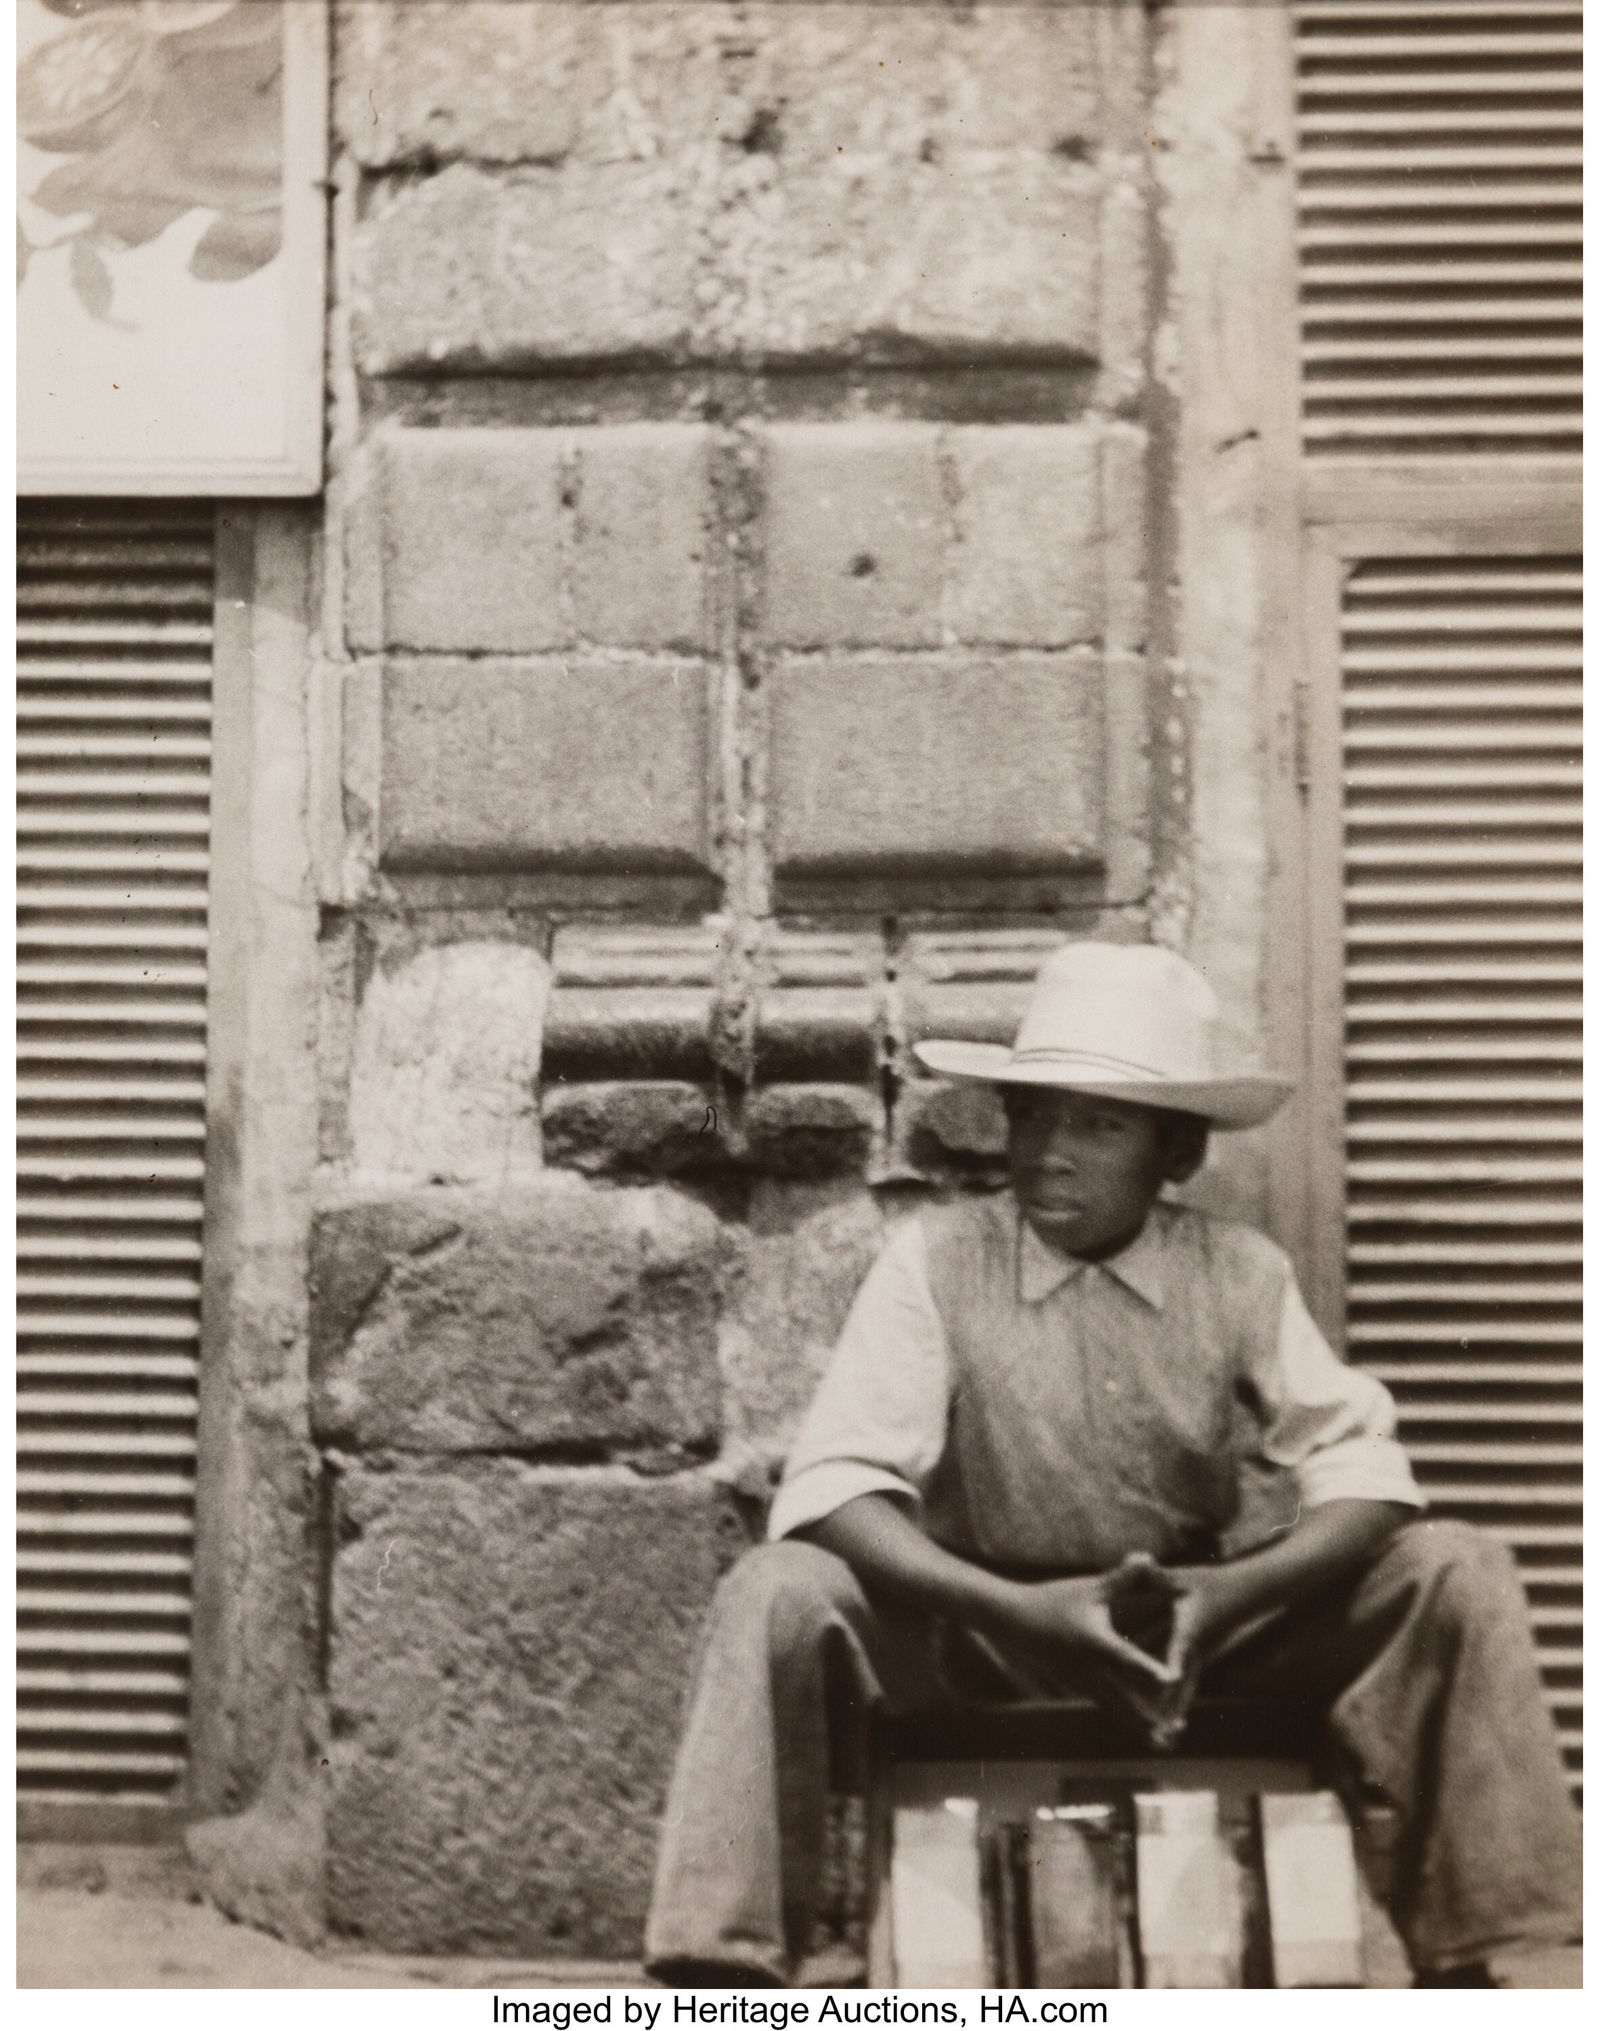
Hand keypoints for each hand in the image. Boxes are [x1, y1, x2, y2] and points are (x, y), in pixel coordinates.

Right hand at [995, 1562, 1182, 1743]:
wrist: (1015, 1621)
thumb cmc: (1054, 1600)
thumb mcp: (1090, 1587)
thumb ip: (1123, 1577)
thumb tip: (1149, 1557)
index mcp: (1096, 1643)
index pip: (1129, 1658)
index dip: (1151, 1668)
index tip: (1173, 1680)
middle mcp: (1091, 1669)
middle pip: (1125, 1700)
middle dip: (1150, 1719)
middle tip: (1174, 1738)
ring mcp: (1083, 1682)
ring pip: (1117, 1710)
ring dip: (1140, 1727)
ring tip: (1164, 1746)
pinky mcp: (1080, 1686)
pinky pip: (1108, 1707)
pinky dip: (1126, 1720)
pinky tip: (1142, 1732)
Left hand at [1135, 1564, 1249, 1745]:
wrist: (1244, 1595)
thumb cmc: (1210, 1583)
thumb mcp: (1181, 1578)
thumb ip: (1157, 1574)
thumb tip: (1140, 1561)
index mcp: (1190, 1630)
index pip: (1179, 1651)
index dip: (1171, 1667)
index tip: (1166, 1685)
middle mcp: (1196, 1652)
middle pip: (1182, 1686)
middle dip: (1169, 1711)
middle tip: (1160, 1738)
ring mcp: (1200, 1661)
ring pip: (1185, 1695)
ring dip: (1173, 1717)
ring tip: (1164, 1744)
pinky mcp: (1199, 1665)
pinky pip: (1186, 1692)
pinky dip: (1176, 1710)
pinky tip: (1167, 1729)